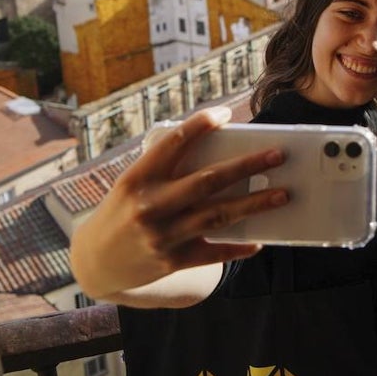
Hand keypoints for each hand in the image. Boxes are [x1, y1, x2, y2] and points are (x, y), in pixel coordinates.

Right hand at [70, 107, 287, 302]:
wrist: (93, 262)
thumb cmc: (123, 211)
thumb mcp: (133, 183)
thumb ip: (168, 168)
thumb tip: (222, 152)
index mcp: (138, 178)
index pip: (174, 142)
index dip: (201, 125)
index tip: (226, 114)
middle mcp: (150, 205)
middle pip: (208, 181)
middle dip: (247, 166)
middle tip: (278, 155)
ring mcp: (162, 236)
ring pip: (218, 215)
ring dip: (255, 204)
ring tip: (283, 194)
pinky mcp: (172, 261)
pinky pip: (214, 252)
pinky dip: (239, 247)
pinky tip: (260, 240)